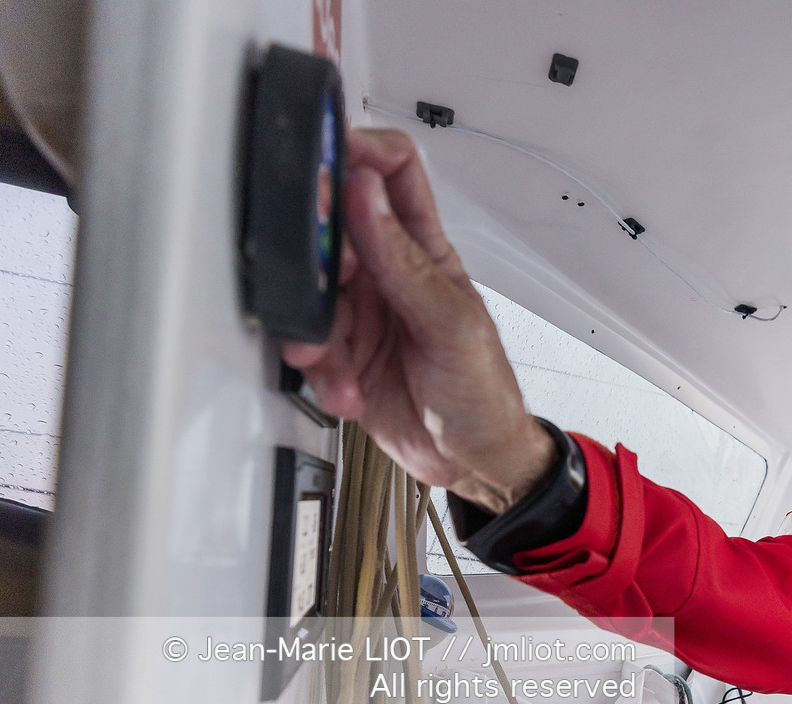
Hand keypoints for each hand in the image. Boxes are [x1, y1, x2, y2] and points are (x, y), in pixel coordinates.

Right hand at [281, 128, 554, 512]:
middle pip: (330, 233)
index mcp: (424, 250)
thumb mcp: (451, 324)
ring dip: (315, 332)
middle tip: (322, 293)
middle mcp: (387, 273)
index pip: (391, 172)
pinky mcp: (340, 355)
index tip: (328, 165)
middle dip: (315, 262)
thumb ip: (404, 261)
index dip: (358, 153)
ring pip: (309, 295)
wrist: (473, 462)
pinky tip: (347, 390)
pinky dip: (320, 372)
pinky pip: (307, 345)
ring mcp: (360, 313)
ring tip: (333, 360)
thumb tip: (367, 194)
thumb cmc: (484, 390)